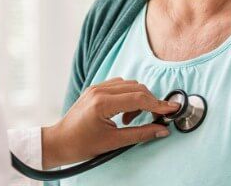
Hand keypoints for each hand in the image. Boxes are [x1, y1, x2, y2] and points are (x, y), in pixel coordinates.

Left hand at [41, 78, 179, 168]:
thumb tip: (162, 130)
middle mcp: (99, 90)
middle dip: (149, 102)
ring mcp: (96, 87)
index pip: (138, 98)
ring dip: (138, 99)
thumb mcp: (114, 142)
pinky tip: (124, 112)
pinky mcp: (95, 88)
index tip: (172, 109)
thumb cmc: (81, 145)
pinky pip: (119, 85)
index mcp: (102, 103)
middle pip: (136, 88)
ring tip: (130, 120)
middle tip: (155, 118)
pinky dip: (128, 96)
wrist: (58, 142)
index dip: (158, 104)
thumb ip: (141, 133)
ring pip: (129, 84)